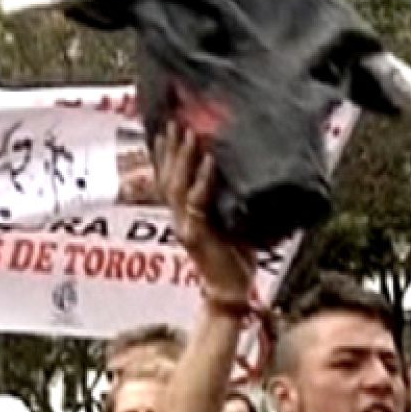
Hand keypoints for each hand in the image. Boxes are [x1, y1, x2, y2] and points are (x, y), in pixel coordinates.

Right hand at [158, 122, 255, 308]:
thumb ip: (229, 202)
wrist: (231, 291)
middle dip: (171, 148)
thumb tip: (243, 174)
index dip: (166, 153)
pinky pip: (198, 202)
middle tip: (175, 120)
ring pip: (177, 185)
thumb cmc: (235, 258)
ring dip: (183, 157)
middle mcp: (180, 217)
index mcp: (185, 213)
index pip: (169, 178)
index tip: (168, 126)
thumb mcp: (231, 223)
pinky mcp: (196, 235)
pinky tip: (210, 161)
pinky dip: (204, 179)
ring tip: (190, 132)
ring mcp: (186, 225)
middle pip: (168, 176)